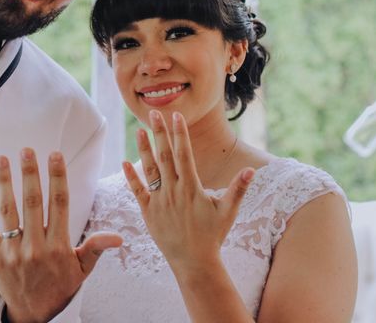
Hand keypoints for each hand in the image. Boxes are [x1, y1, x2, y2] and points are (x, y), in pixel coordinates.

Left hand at [0, 148, 121, 322]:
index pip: (60, 204)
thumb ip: (96, 248)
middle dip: (30, 174)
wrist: (34, 315)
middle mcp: (36, 247)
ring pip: (9, 211)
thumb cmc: (60, 287)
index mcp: (59, 246)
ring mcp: (13, 252)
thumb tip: (118, 237)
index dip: (57, 177)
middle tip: (27, 150)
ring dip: (5, 182)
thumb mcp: (82, 270)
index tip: (55, 155)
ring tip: (2, 159)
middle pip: (32, 202)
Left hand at [123, 111, 253, 271]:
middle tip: (154, 113)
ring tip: (139, 130)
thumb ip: (238, 189)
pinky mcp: (148, 212)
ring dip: (143, 149)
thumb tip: (252, 170)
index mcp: (192, 187)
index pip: (184, 153)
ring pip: (149, 169)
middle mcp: (174, 190)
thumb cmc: (213, 235)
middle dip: (159, 132)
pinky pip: (138, 191)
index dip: (180, 133)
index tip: (176, 116)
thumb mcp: (228, 211)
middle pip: (165, 155)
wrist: (194, 262)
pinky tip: (124, 162)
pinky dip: (130, 177)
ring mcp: (159, 200)